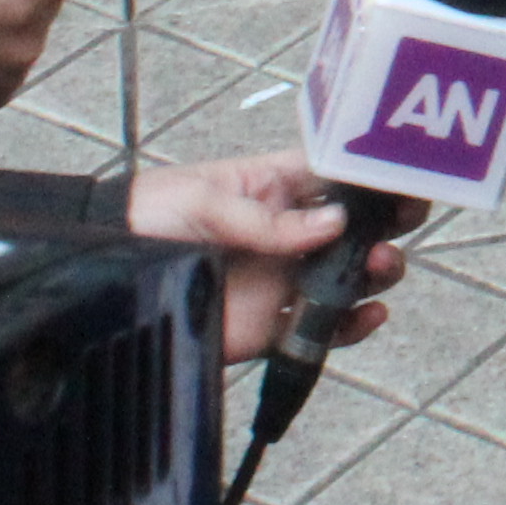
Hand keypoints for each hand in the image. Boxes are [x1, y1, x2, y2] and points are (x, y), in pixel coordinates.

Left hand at [129, 149, 404, 363]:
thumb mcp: (204, 200)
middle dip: (390, 222)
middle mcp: (289, 232)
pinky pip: (324, 328)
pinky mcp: (271, 325)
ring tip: (380, 266)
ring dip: (378, 270)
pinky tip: (369, 313)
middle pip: (359, 227)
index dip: (376, 176)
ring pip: (351, 275)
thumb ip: (268, 218)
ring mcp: (283, 279)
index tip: (406, 180)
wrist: (99, 276)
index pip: (339, 175)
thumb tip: (333, 224)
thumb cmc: (148, 215)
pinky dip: (355, 325)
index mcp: (274, 188)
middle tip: (403, 223)